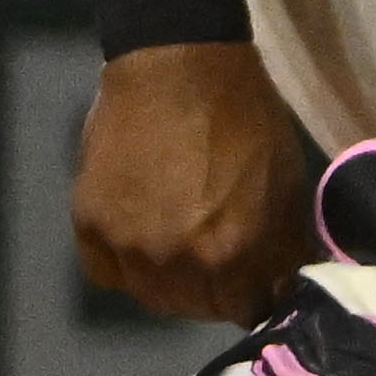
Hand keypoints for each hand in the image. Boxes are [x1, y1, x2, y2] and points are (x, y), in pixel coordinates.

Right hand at [71, 39, 311, 326]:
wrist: (178, 66)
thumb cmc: (245, 116)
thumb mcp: (286, 180)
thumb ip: (281, 242)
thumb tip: (284, 283)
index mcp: (236, 250)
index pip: (251, 308)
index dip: (258, 295)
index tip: (259, 281)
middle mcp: (179, 262)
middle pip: (199, 308)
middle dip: (217, 291)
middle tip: (220, 258)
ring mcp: (129, 249)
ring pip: (154, 297)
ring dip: (172, 282)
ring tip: (183, 245)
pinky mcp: (89, 231)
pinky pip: (109, 275)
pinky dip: (127, 264)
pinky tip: (143, 233)